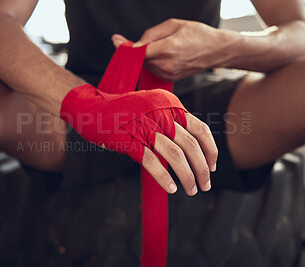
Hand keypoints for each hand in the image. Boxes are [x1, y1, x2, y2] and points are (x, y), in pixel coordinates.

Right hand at [60, 84, 217, 195]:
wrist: (92, 107)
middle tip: (205, 185)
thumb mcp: (153, 108)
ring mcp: (144, 126)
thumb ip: (171, 121)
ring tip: (192, 190)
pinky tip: (170, 189)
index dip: (210, 150)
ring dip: (188, 176)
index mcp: (170, 104)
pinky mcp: (128, 140)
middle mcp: (160, 113)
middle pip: (191, 145)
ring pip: (175, 155)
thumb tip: (192, 147)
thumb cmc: (124, 111)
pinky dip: (164, 178)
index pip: (200, 129)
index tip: (212, 167)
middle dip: (202, 169)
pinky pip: (152, 162)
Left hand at [112, 19, 238, 80]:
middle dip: (133, 51)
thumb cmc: (198, 34)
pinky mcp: (170, 79)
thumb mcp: (174, 25)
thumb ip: (152, 34)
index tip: (116, 41)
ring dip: (143, 57)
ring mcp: (169, 74)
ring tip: (153, 46)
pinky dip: (150, 62)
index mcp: (168, 49)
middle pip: (140, 60)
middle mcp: (167, 65)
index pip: (139, 52)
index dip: (126, 47)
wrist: (217, 50)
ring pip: (145, 66)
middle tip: (127, 41)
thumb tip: (135, 44)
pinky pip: (153, 70)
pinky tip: (158, 54)